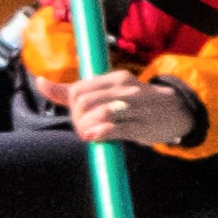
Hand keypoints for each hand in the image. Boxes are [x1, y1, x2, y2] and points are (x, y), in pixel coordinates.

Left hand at [58, 67, 205, 150]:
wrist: (177, 111)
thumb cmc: (134, 102)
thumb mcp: (107, 92)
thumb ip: (73, 91)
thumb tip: (41, 83)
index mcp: (115, 79)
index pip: (79, 91)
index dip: (72, 107)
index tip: (79, 116)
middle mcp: (125, 90)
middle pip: (85, 103)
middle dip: (77, 119)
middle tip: (83, 129)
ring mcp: (135, 108)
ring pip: (99, 114)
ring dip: (86, 128)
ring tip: (89, 134)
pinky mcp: (141, 126)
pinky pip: (115, 129)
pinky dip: (99, 134)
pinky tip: (94, 138)